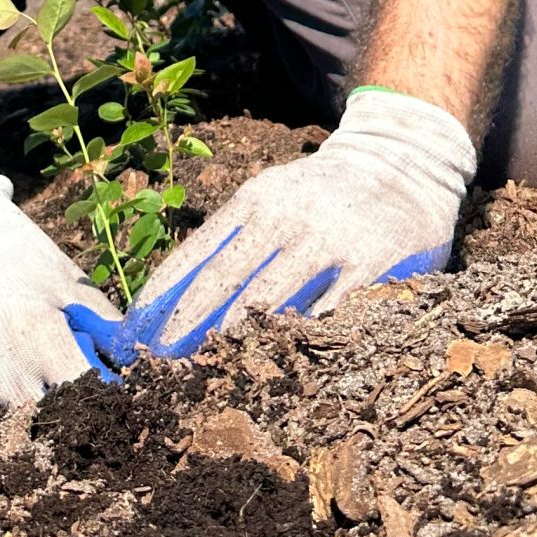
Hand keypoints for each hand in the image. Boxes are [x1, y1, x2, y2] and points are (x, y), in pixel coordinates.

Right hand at [0, 173, 118, 410]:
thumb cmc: (13, 257)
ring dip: (27, 407)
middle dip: (65, 408)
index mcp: (36, 336)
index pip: (86, 398)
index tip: (106, 390)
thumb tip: (137, 368)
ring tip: (19, 360)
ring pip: (12, 425)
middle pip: (49, 422)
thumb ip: (107, 330)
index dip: (102, 397)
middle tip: (62, 376)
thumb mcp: (67, 283)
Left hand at [72, 87, 473, 370]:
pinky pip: (330, 311)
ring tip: (206, 377)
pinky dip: (302, 340)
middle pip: (225, 280)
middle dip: (187, 326)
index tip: (132, 333)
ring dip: (235, 341)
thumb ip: (234, 243)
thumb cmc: (321, 195)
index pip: (196, 252)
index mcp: (255, 200)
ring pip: (271, 299)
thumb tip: (175, 301)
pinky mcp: (372, 264)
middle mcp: (287, 216)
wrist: (404, 160)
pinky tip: (281, 369)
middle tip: (158, 367)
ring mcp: (330, 239)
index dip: (161, 295)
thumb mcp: (273, 199)